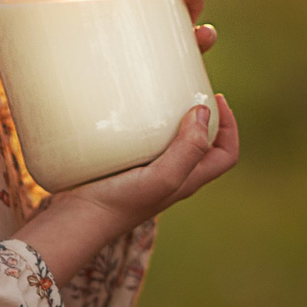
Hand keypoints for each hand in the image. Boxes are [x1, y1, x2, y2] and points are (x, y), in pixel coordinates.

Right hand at [15, 94, 240, 283]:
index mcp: (189, 180)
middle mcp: (173, 176)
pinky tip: (132, 109)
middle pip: (204, 144)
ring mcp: (149, 172)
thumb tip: (203, 111)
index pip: (226, 154)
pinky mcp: (126, 166)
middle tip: (189, 88)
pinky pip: (147, 141)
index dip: (230, 126)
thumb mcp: (162, 178)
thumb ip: (188, 150)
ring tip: (164, 92)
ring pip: (175, 141)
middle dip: (205, 115)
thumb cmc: (120, 202)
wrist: (76, 218)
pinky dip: (148, 122)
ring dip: (176, 116)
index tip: (215, 97)